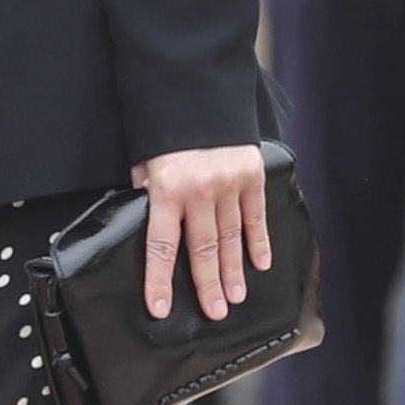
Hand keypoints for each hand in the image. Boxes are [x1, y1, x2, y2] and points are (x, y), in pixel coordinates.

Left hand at [131, 142, 276, 323]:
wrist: (197, 92)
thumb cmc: (164, 132)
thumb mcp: (144, 162)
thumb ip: (148, 195)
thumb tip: (149, 227)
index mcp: (166, 190)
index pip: (161, 246)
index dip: (160, 281)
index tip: (160, 308)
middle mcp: (199, 191)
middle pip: (203, 249)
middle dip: (207, 285)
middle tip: (214, 313)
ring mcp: (229, 184)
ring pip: (231, 237)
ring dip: (233, 270)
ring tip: (235, 297)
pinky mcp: (251, 175)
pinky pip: (255, 216)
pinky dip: (258, 241)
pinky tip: (260, 264)